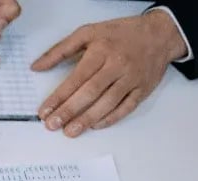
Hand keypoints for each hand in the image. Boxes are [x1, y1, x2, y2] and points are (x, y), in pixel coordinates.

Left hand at [31, 12, 187, 136]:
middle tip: (52, 125)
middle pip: (91, 92)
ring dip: (87, 119)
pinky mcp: (142, 89)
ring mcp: (132, 79)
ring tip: (70, 131)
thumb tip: (36, 67)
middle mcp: (118, 65)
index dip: (59, 97)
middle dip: (69, 111)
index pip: (76, 78)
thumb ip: (60, 50)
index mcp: (102, 51)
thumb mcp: (88, 32)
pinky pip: (126, 108)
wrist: (160, 33)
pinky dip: (110, 118)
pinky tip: (94, 126)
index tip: (44, 111)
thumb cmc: (121, 33)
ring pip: (108, 103)